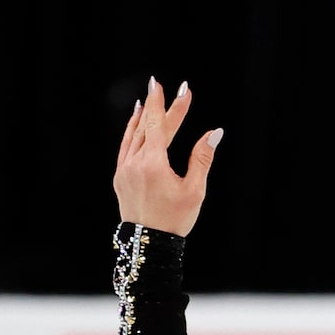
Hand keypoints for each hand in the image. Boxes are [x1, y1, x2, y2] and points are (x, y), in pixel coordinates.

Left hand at [114, 77, 221, 237]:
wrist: (148, 248)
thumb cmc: (174, 221)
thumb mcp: (194, 191)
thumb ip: (202, 159)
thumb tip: (214, 133)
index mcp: (153, 165)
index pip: (160, 125)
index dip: (171, 105)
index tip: (181, 89)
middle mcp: (135, 164)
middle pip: (148, 128)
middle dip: (158, 106)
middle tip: (163, 86)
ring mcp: (124, 171)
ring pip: (133, 136)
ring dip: (141, 117)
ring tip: (146, 101)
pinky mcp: (120, 179)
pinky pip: (124, 149)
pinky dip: (130, 134)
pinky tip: (134, 126)